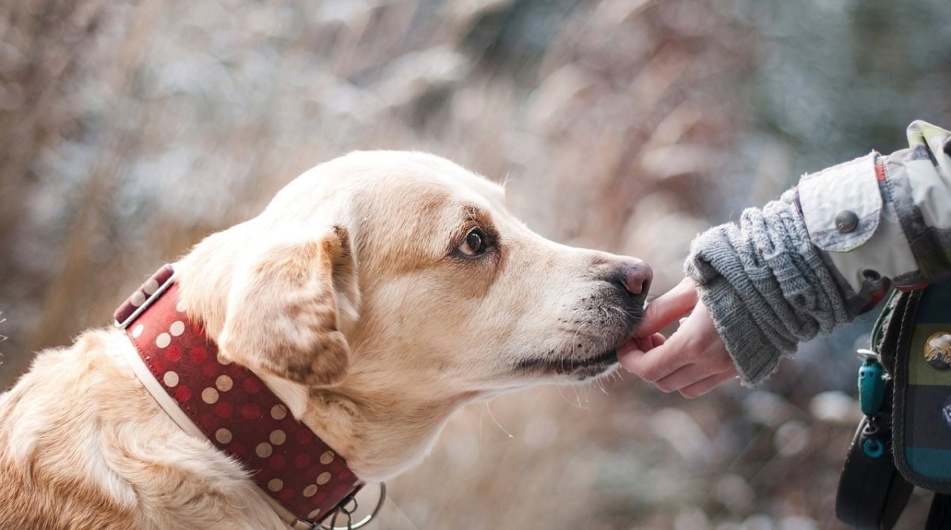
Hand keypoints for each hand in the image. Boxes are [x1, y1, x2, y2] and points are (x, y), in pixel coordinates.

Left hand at [618, 278, 737, 397]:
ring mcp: (729, 369)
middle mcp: (712, 364)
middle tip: (646, 336)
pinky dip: (690, 372)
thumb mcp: (689, 289)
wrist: (783, 282)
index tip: (625, 342)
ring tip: (667, 340)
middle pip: (662, 381)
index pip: (648, 369)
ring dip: (668, 370)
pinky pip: (706, 382)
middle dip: (646, 362)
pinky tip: (692, 343)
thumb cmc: (732, 277)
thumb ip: (659, 312)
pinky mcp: (742, 368)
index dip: (629, 358)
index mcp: (695, 344)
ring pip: (684, 387)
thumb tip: (635, 329)